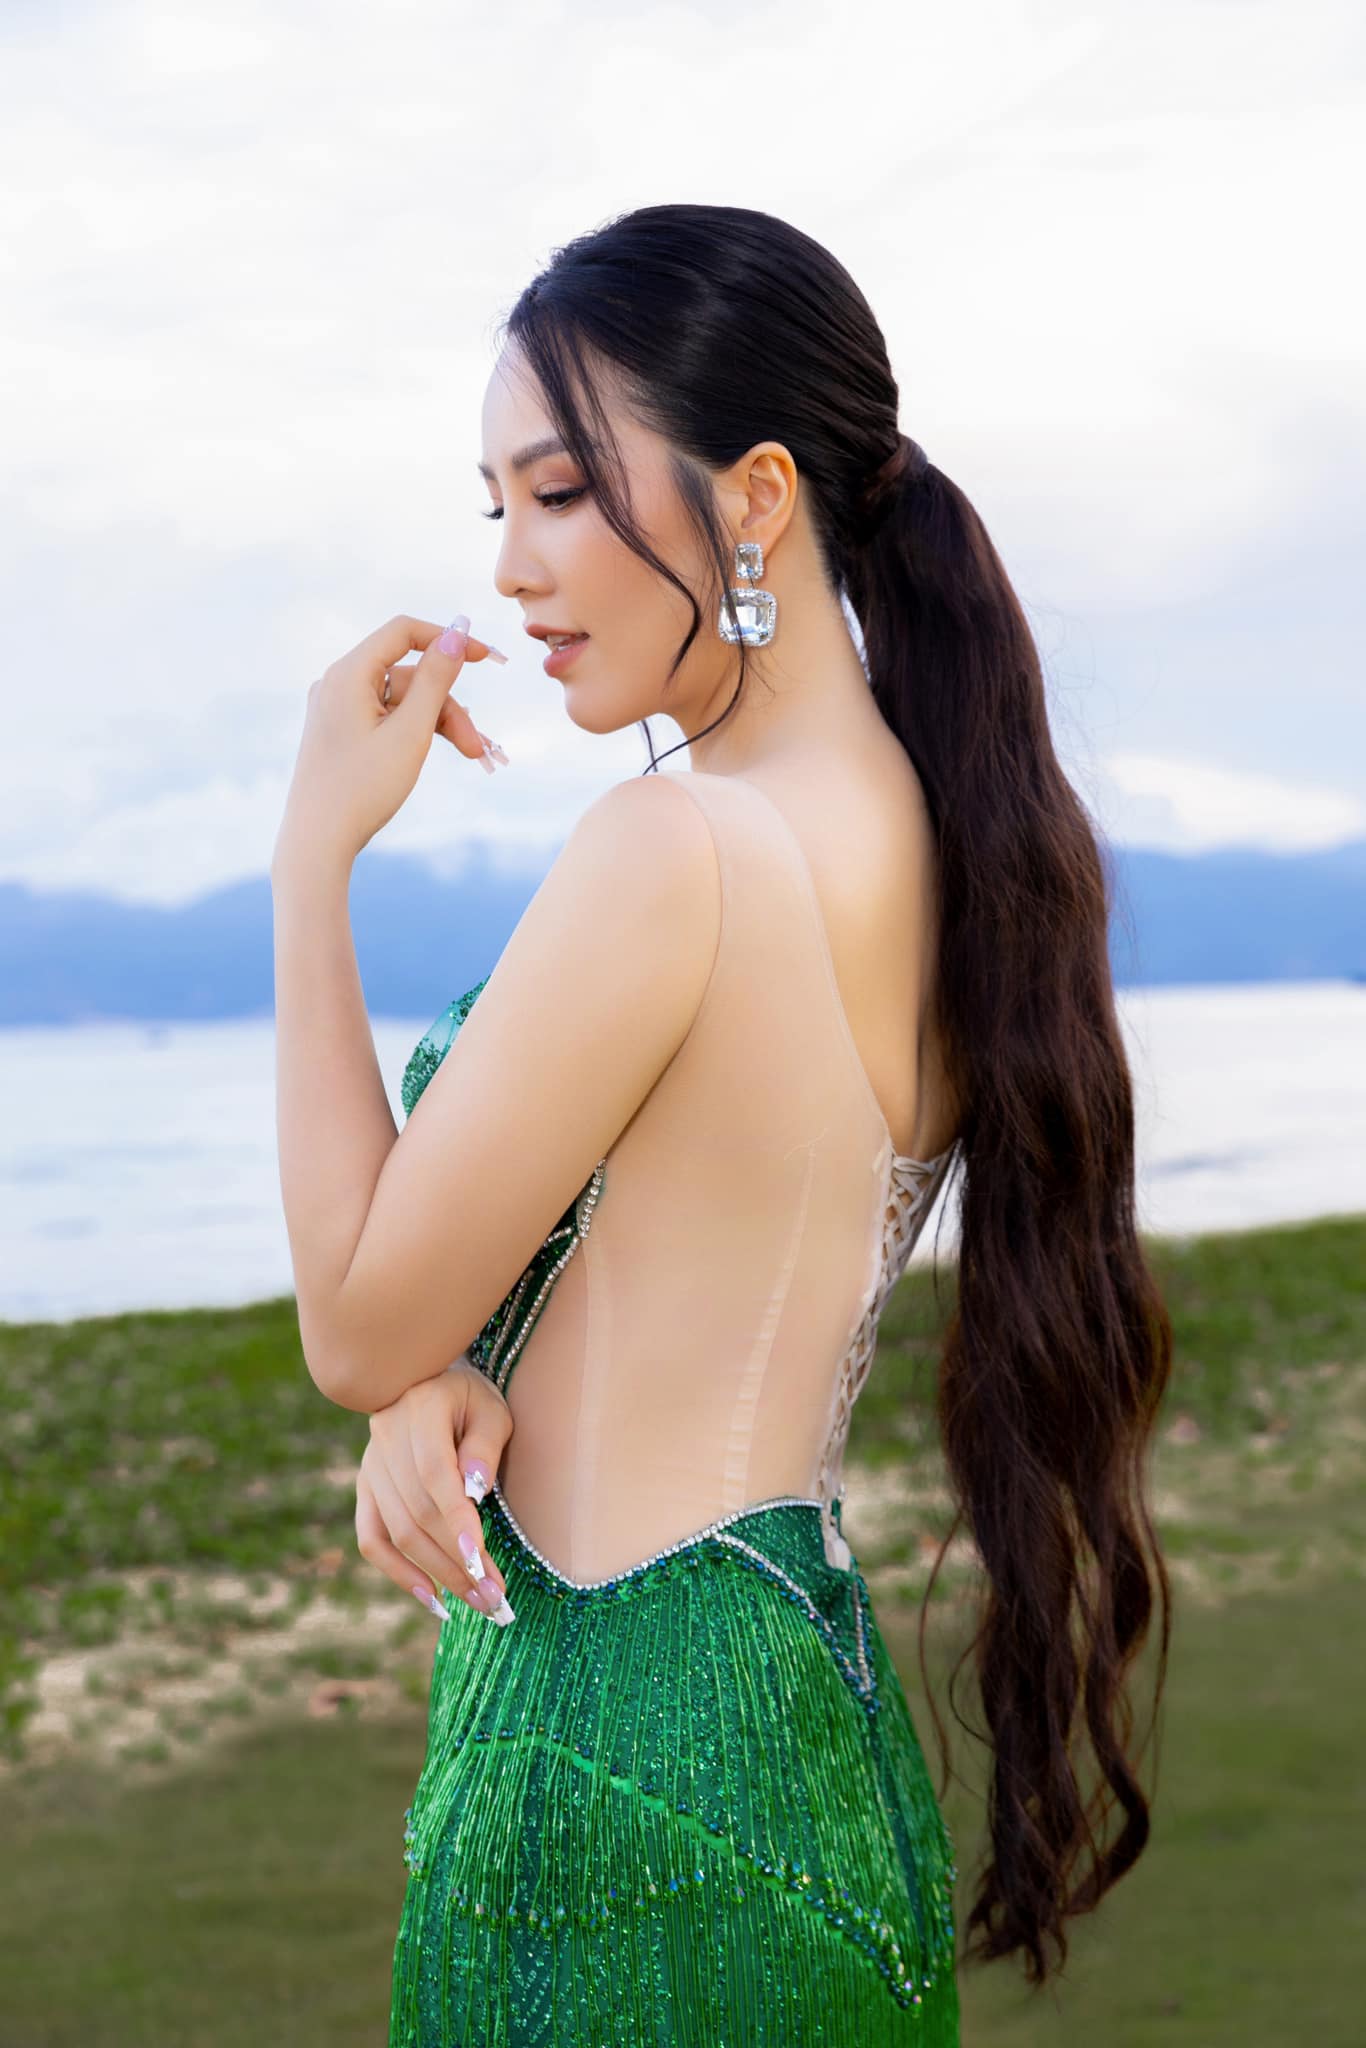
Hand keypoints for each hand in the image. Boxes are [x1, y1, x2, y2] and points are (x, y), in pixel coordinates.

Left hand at [272, 611, 508, 871]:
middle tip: (477, 747)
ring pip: (401, 701)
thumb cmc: (362, 788)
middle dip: (448, 706)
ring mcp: (337, 709)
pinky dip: (414, 732)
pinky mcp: (340, 733)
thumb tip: (456, 633)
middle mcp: (337, 684)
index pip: (403, 633)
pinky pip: (386, 718)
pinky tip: (431, 753)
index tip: (486, 658)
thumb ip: (436, 680)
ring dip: (437, 724)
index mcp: (348, 674)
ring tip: (469, 756)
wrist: (318, 842)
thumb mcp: (410, 732)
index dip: (447, 639)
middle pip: (408, 675)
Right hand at [354, 1359, 515, 1624]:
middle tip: (497, 1598)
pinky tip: (434, 1600)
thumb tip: (475, 1490)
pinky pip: (373, 1539)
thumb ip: (485, 1444)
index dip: (457, 1521)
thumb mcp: (490, 1407)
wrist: (426, 1380)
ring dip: (440, 1574)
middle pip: (419, 1513)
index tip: (480, 1561)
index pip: (435, 1475)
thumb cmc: (470, 1397)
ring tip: (480, 1603)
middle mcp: (386, 1440)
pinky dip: (399, 1573)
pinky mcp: (365, 1488)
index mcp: (420, 1410)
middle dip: (459, 1560)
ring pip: (399, 1533)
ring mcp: (371, 1466)